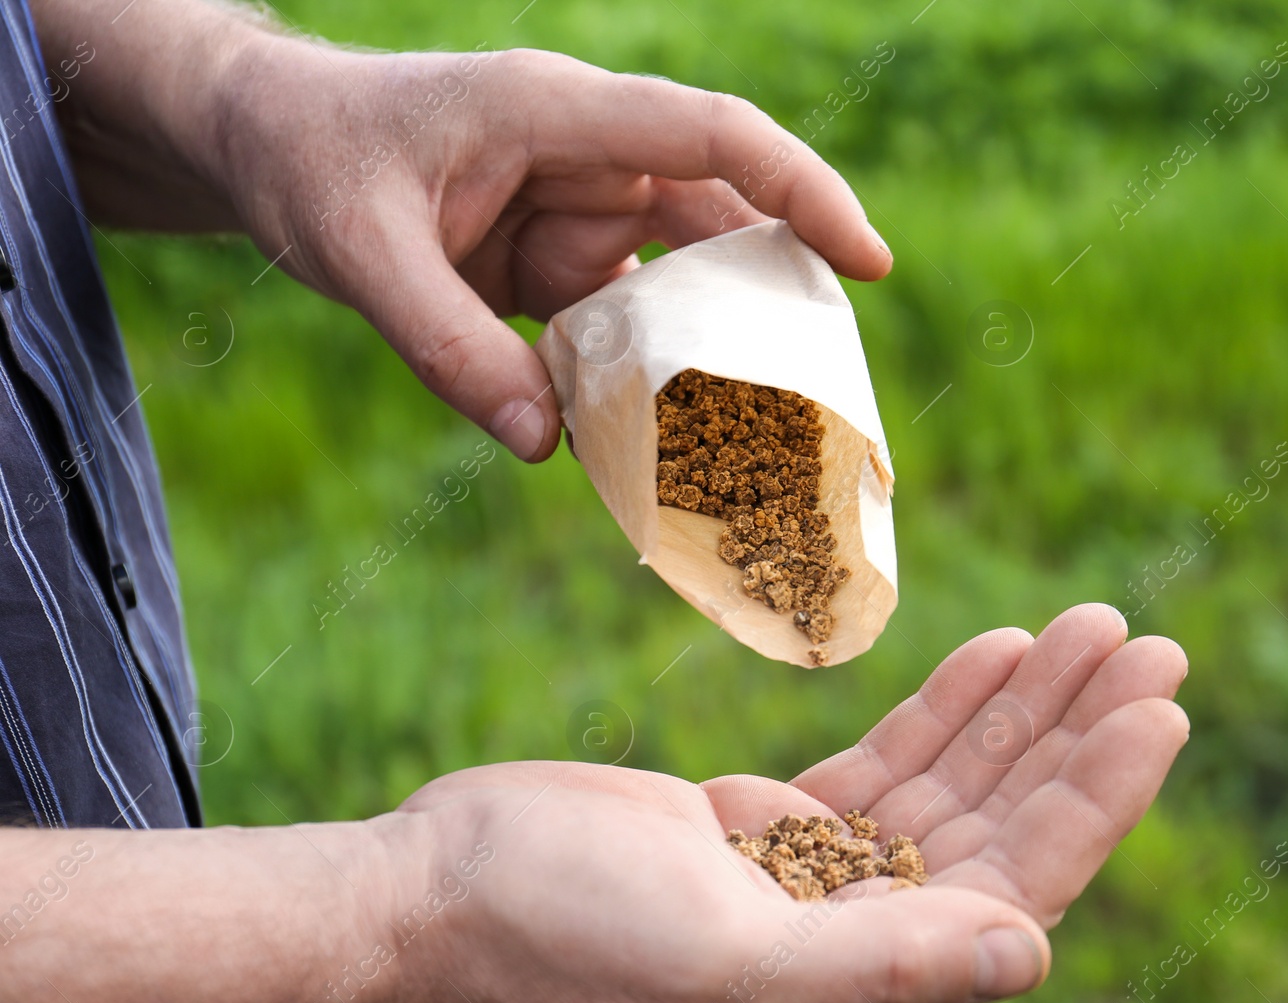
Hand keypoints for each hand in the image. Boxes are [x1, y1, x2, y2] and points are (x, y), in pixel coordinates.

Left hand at [197, 35, 891, 461]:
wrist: (261, 141)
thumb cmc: (309, 159)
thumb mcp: (359, 251)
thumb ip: (446, 345)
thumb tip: (544, 446)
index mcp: (558, 115)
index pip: (713, 137)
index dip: (803, 193)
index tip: (870, 261)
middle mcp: (589, 157)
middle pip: (723, 217)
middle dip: (782, 297)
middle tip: (835, 393)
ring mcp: (577, 210)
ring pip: (682, 280)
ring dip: (715, 351)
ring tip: (765, 434)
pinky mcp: (557, 259)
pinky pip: (627, 320)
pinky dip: (647, 377)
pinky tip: (663, 438)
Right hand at [388, 604, 1187, 1002]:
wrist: (441, 898)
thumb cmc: (560, 943)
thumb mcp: (719, 965)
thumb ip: (876, 969)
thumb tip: (1029, 951)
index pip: (1013, 895)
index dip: (1091, 803)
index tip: (1156, 711)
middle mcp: (861, 958)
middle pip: (1002, 834)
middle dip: (1076, 739)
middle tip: (1150, 646)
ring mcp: (820, 891)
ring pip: (954, 792)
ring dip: (1022, 710)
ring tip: (1092, 626)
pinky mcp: (775, 836)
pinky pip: (889, 768)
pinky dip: (945, 710)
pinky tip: (998, 653)